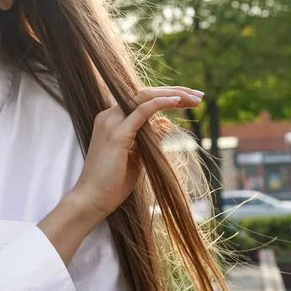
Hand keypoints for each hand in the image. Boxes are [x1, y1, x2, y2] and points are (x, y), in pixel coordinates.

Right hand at [70, 86, 203, 220]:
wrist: (92, 198)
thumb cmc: (113, 182)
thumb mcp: (137, 156)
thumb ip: (149, 138)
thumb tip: (165, 123)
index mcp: (112, 119)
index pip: (141, 99)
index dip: (166, 95)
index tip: (190, 99)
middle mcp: (109, 116)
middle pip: (145, 93)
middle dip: (174, 91)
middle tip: (198, 95)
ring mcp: (111, 122)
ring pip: (144, 96)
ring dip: (172, 94)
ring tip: (194, 98)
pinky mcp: (117, 134)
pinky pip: (141, 111)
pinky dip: (159, 103)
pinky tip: (176, 101)